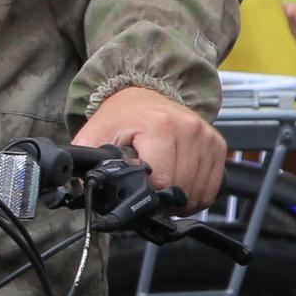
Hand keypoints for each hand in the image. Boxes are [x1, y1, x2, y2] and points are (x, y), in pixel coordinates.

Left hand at [75, 86, 223, 209]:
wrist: (145, 94)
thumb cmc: (122, 116)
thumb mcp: (97, 134)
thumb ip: (88, 161)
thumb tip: (77, 186)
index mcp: (158, 126)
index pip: (162, 181)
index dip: (147, 196)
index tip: (137, 192)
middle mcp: (188, 128)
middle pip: (182, 189)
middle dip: (163, 201)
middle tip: (148, 193)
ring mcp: (206, 136)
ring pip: (199, 192)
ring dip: (181, 200)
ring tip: (162, 188)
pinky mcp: (218, 144)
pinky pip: (213, 187)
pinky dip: (196, 194)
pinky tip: (180, 185)